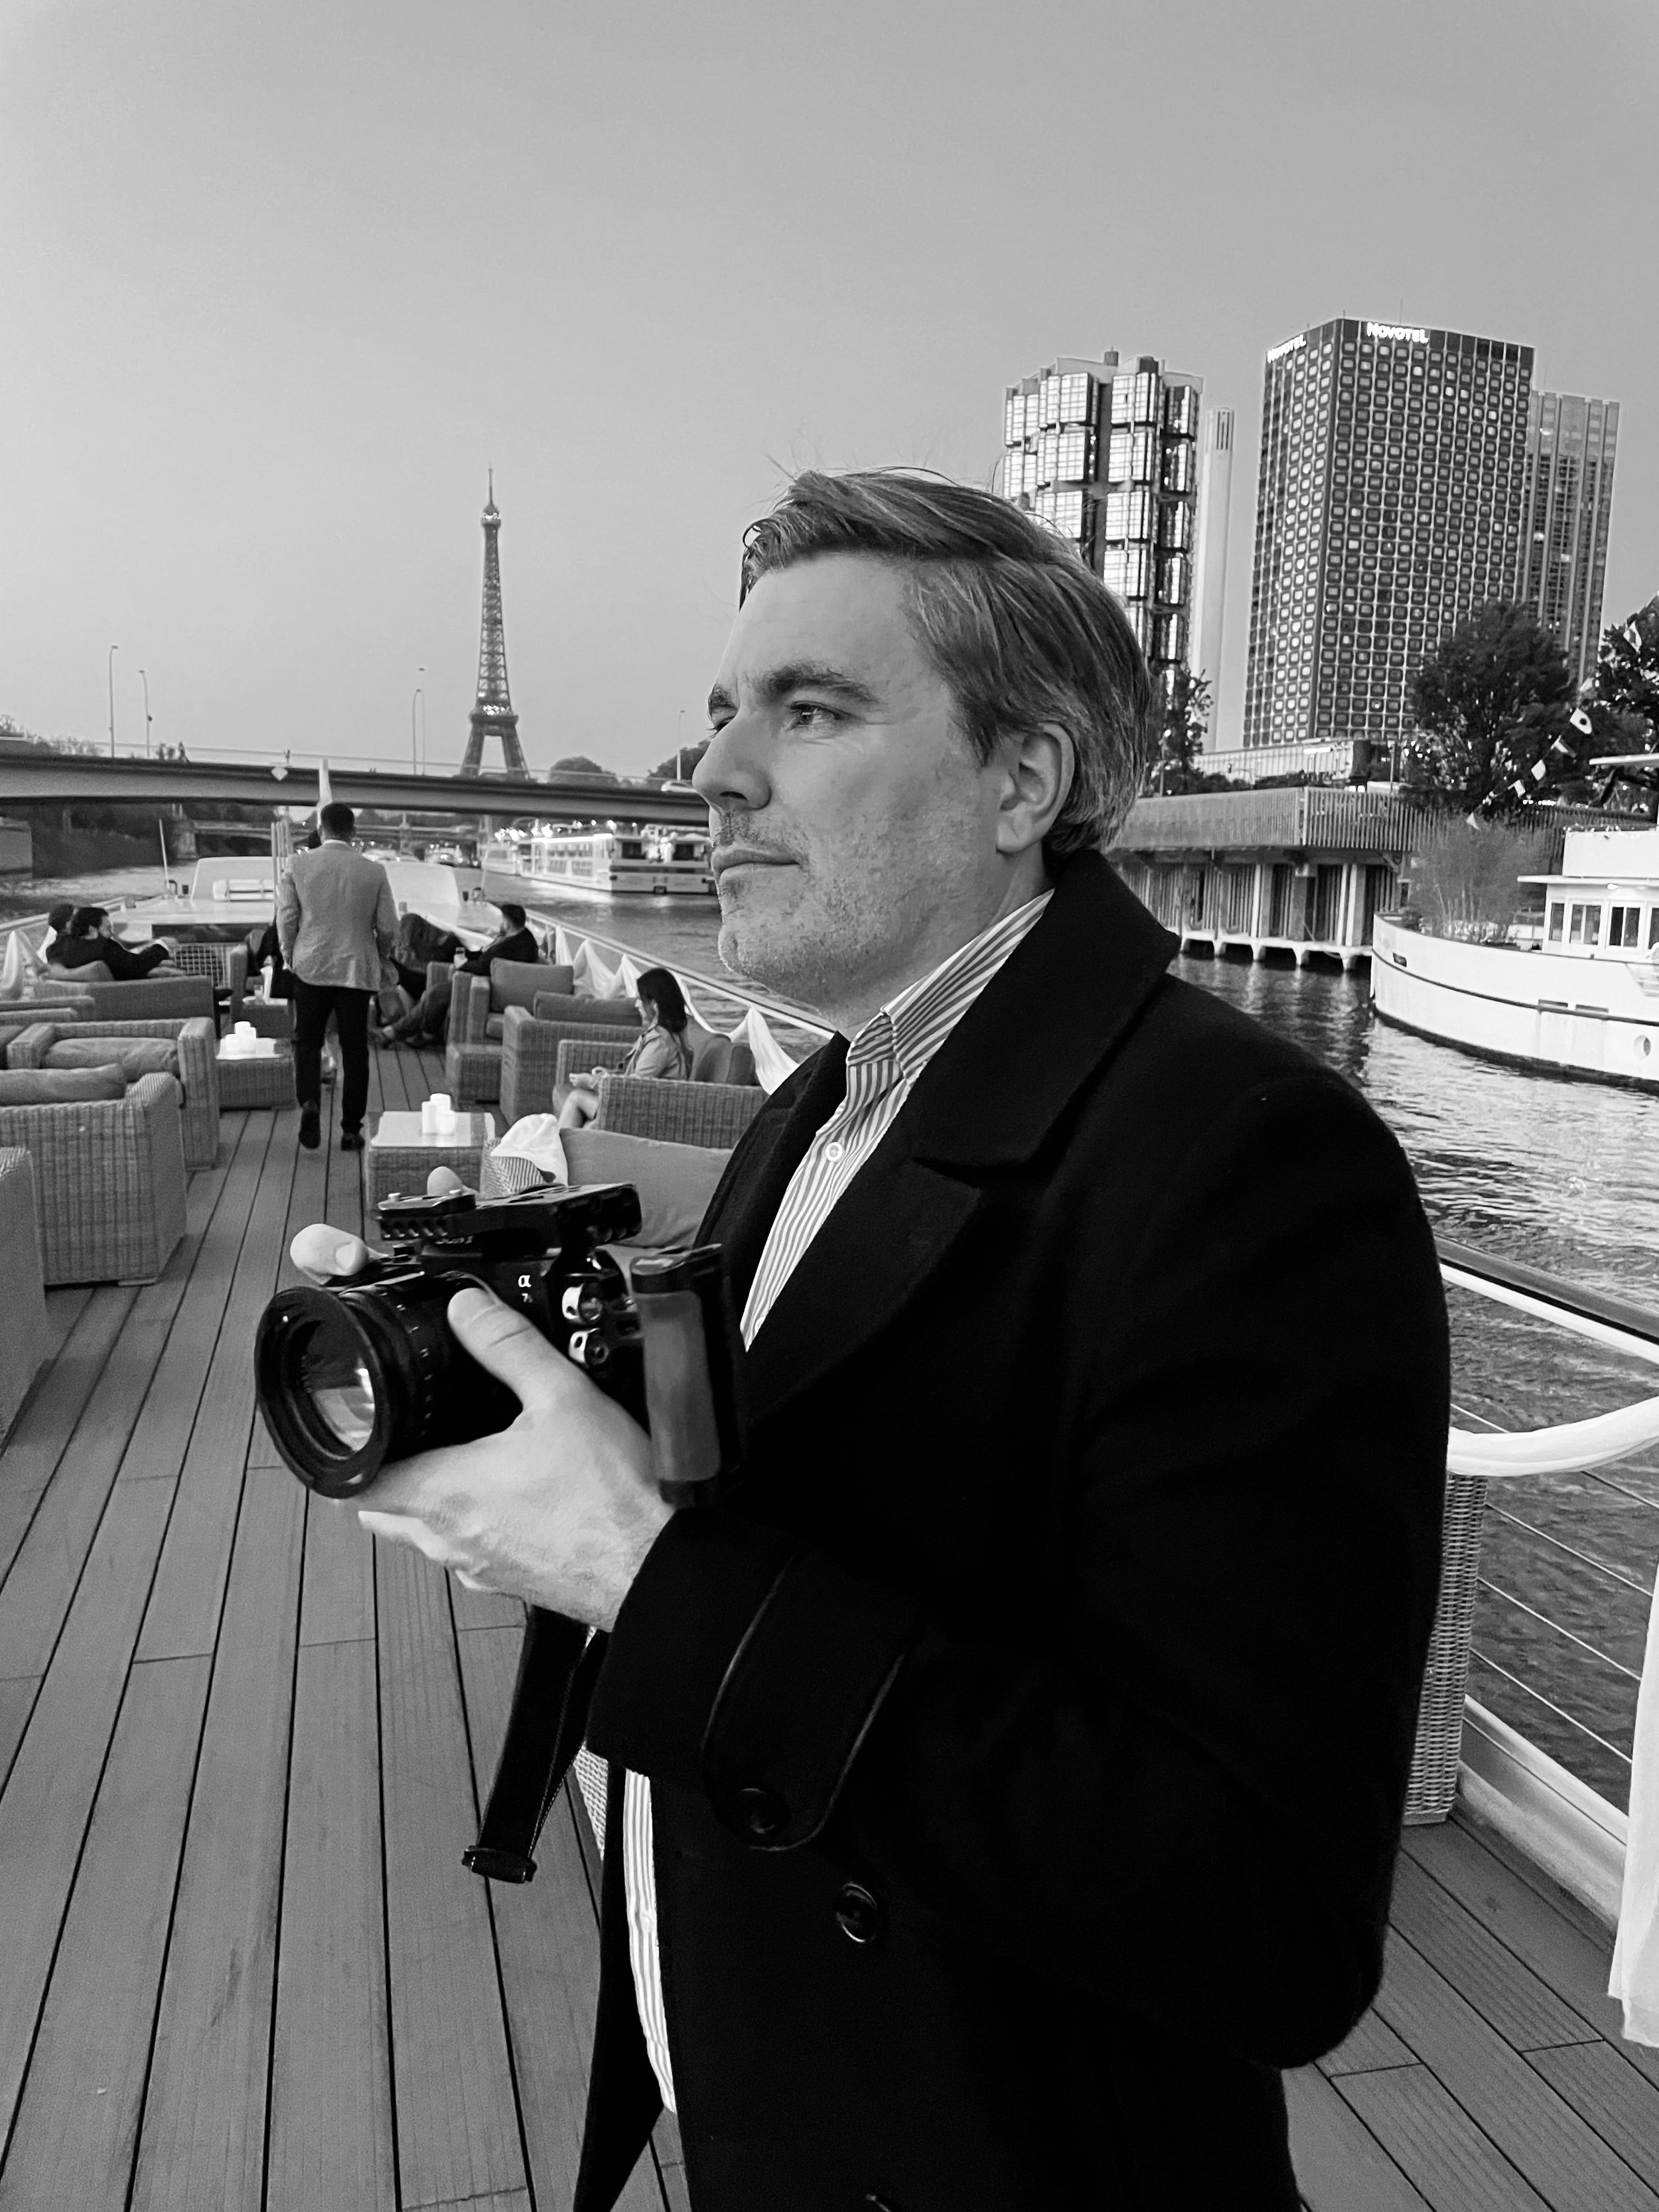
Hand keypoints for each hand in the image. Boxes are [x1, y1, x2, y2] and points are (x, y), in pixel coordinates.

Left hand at [353, 1285, 673, 1629]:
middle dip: (386, 1474)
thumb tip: (469, 1308)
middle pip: (381, 1514)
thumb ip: (509, 1345)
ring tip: (466, 1459)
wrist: (659, 1566)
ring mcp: (480, 1567)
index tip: (359, 1428)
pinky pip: (469, 1552)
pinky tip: (515, 1496)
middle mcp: (452, 1539)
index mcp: (447, 1493)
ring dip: (429, 1501)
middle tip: (408, 1437)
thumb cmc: (616, 1499)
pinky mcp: (512, 1581)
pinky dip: (474, 1524)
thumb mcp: (564, 1397)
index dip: (348, 1454)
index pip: (357, 1485)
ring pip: (425, 1536)